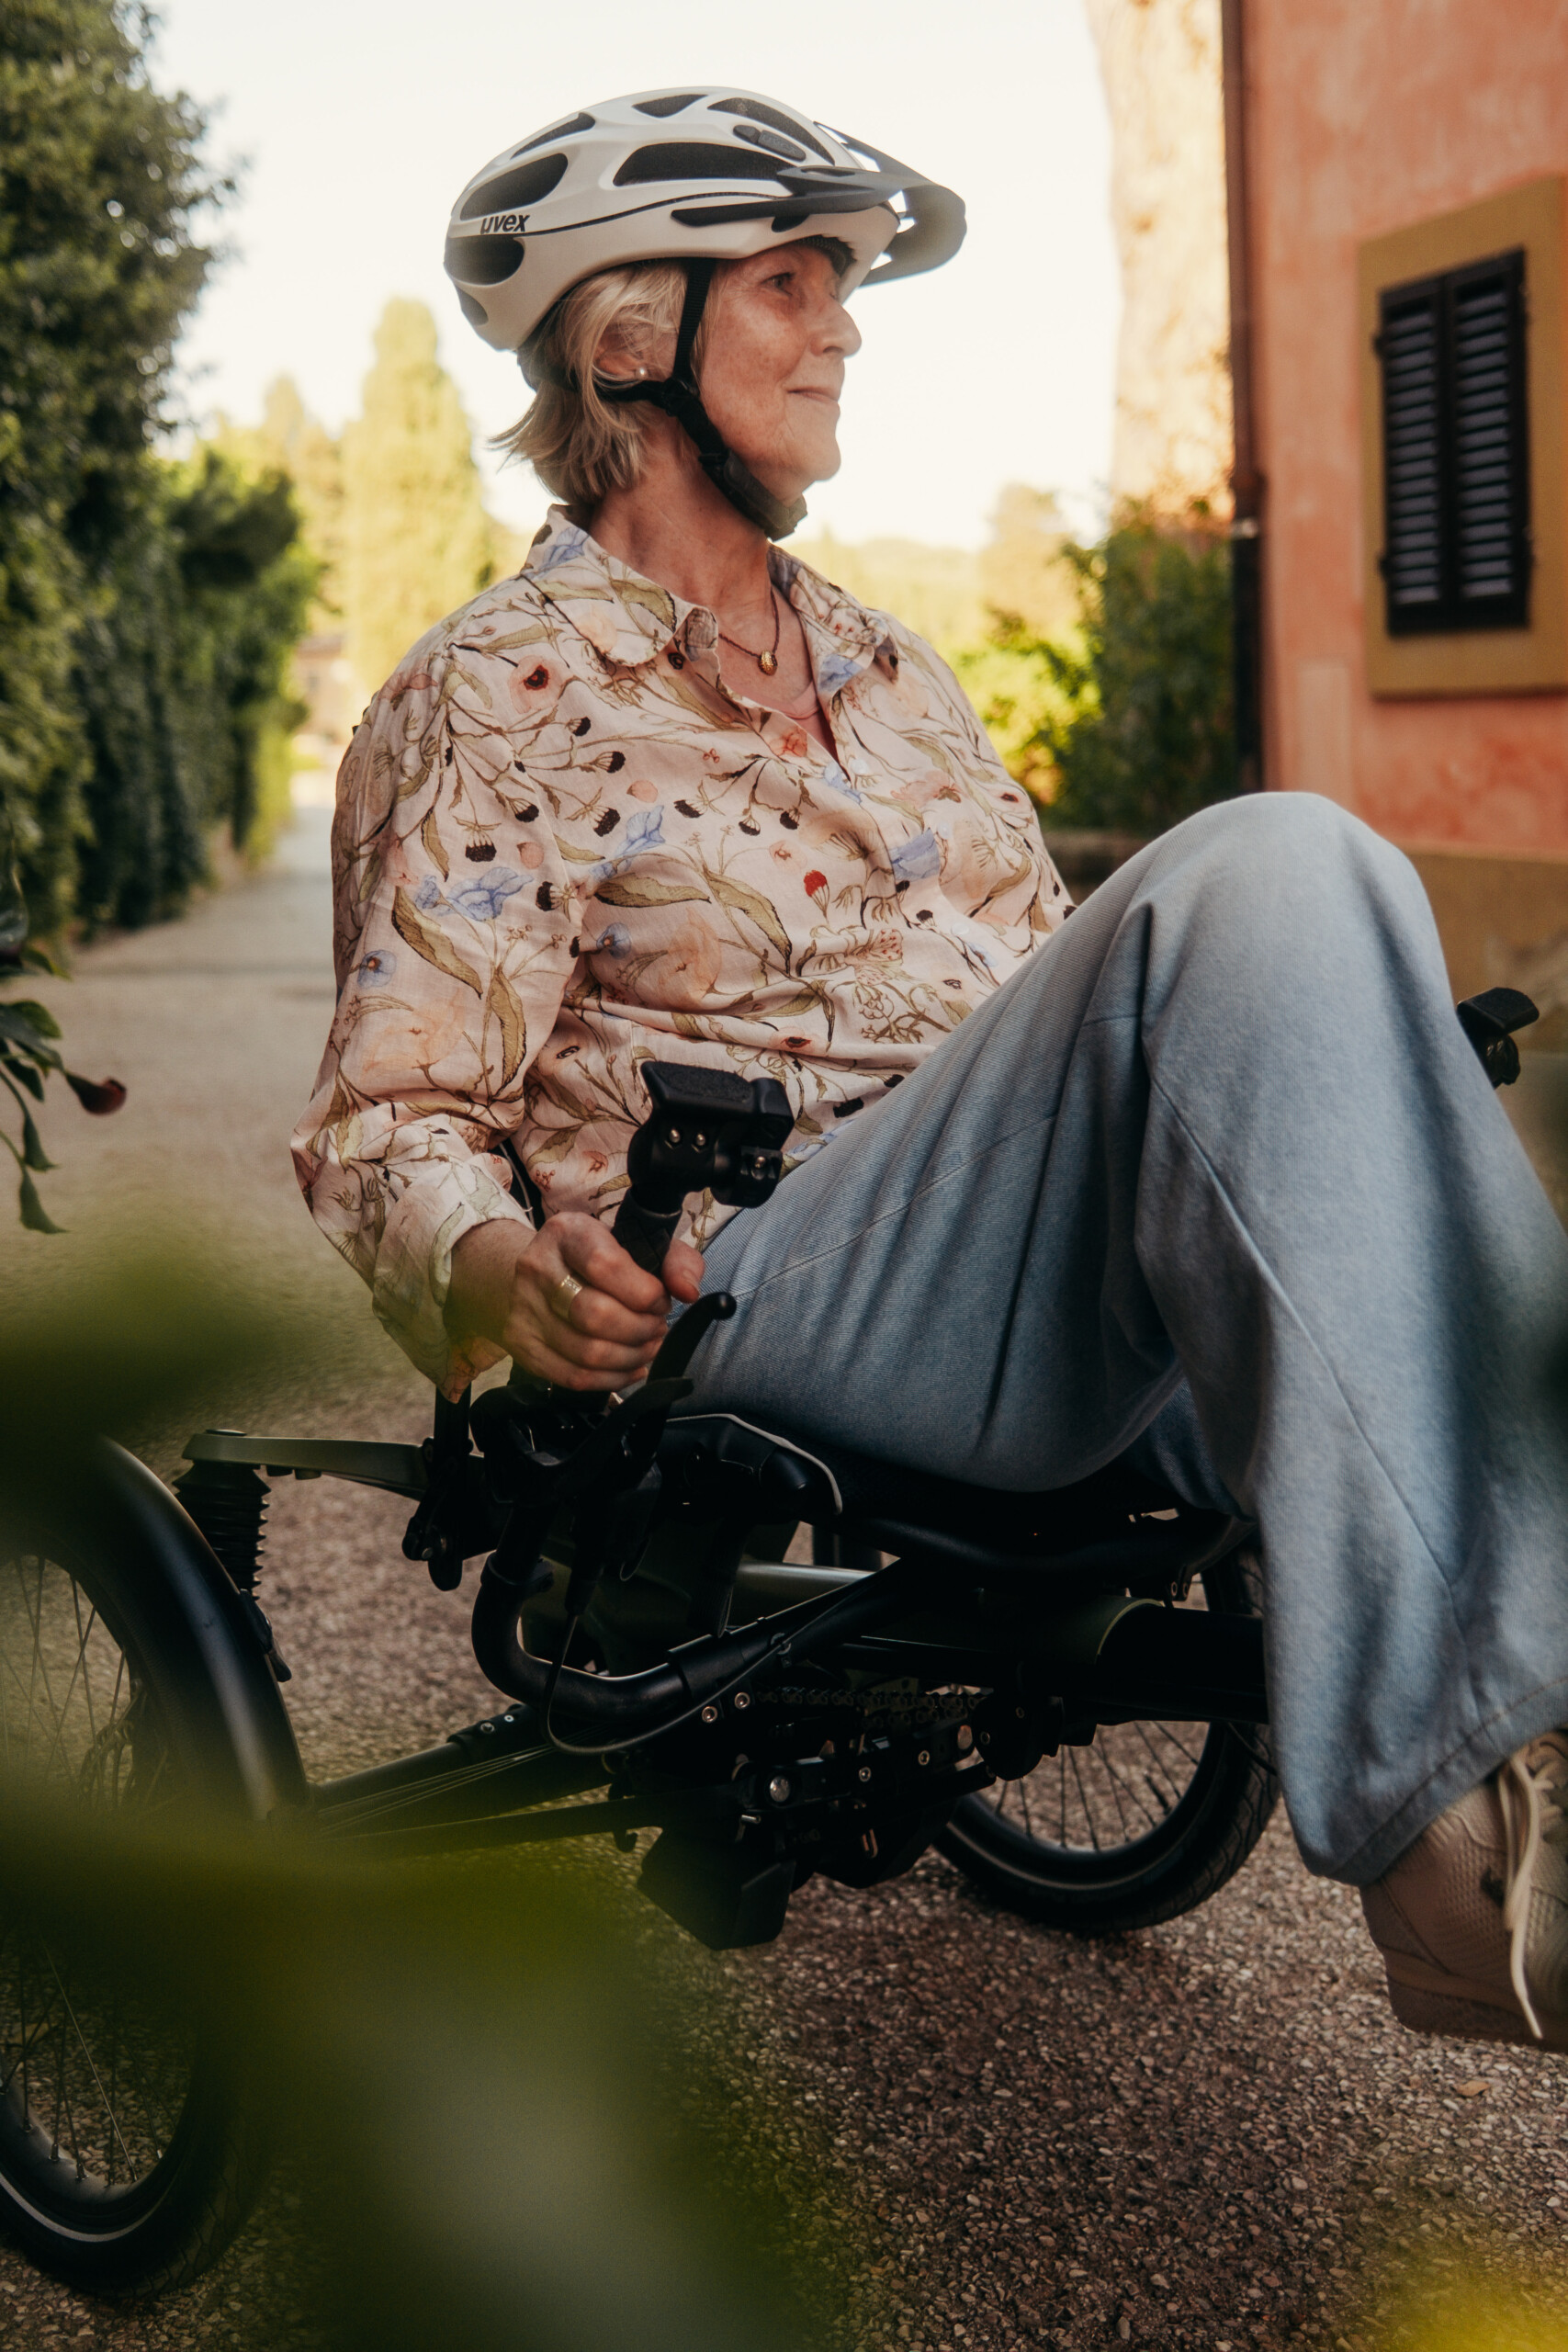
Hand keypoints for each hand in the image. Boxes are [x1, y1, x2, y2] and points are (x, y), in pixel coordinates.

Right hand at [446, 1212, 704, 1392]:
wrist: (539, 1275)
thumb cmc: (598, 1260)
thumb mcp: (638, 1243)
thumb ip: (676, 1260)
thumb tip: (688, 1292)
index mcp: (567, 1233)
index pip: (606, 1265)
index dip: (644, 1292)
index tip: (660, 1300)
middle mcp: (537, 1268)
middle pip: (594, 1315)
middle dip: (640, 1329)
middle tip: (656, 1327)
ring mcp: (525, 1310)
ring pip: (586, 1352)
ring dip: (631, 1357)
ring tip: (648, 1347)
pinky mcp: (523, 1346)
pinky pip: (573, 1377)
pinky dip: (612, 1379)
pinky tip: (631, 1368)